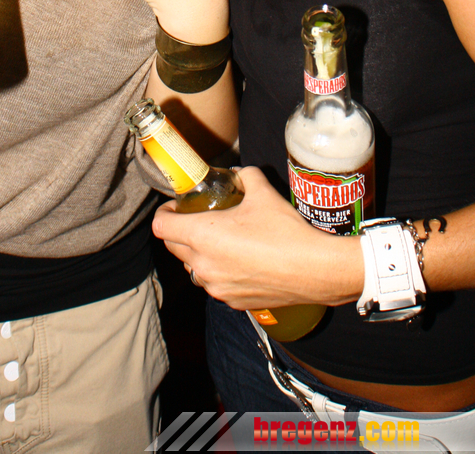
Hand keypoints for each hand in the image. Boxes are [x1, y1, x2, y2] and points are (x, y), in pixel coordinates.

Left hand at [152, 166, 363, 307]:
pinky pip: (214, 284)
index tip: (177, 207)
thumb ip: (246, 176)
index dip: (165, 213)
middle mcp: (203, 265)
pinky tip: (239, 261)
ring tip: (219, 241)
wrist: (313, 270)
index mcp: (202, 236)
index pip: (162, 227)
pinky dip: (218, 272)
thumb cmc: (284, 230)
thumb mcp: (263, 192)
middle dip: (180, 232)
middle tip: (198, 219)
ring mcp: (216, 287)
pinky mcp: (232, 301)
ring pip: (193, 269)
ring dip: (198, 254)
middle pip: (173, 248)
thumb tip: (240, 174)